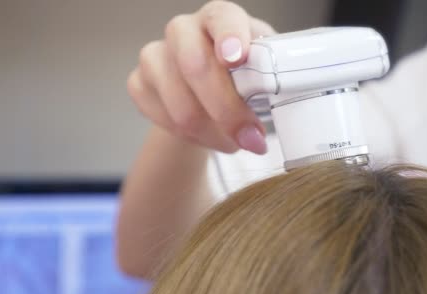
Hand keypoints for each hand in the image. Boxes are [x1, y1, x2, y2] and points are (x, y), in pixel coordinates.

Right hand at [127, 1, 275, 154]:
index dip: (229, 37)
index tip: (237, 58)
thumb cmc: (240, 76)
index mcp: (219, 18)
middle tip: (252, 138)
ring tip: (235, 142)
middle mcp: (182, 30)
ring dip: (214, 135)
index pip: (222, 18)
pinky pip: (164, 120)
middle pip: (196, 67)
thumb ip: (271, 75)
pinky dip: (193, 139)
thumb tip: (288, 96)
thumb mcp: (263, 69)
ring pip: (180, 106)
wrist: (205, 94)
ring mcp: (154, 55)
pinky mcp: (138, 83)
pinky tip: (210, 137)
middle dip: (227, 111)